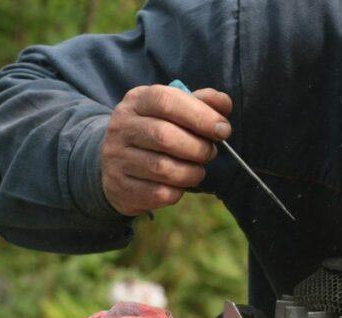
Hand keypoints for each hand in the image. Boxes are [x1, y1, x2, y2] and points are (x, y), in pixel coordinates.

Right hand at [100, 84, 232, 215]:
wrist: (118, 163)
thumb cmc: (158, 131)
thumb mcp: (175, 110)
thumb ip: (202, 103)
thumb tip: (225, 104)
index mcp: (137, 101)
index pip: (167, 101)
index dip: (200, 115)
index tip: (223, 130)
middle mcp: (121, 127)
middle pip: (164, 136)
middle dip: (198, 148)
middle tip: (210, 153)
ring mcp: (116, 158)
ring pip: (162, 168)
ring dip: (191, 172)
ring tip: (197, 170)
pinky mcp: (120, 187)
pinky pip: (158, 193)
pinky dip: (178, 192)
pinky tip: (179, 185)